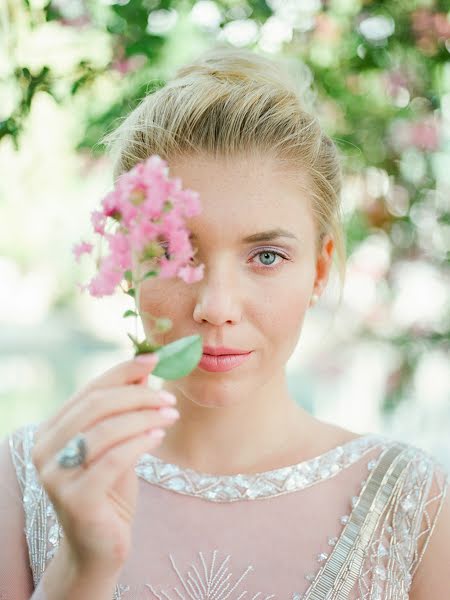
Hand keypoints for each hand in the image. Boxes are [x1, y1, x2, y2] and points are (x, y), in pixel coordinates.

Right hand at [31, 354, 178, 573]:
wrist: (99, 545)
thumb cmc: (109, 489)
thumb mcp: (117, 443)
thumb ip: (124, 409)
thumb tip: (145, 367)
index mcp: (52, 429)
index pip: (90, 389)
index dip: (123, 371)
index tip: (155, 359)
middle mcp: (44, 449)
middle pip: (96, 406)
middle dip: (138, 396)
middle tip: (169, 398)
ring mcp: (55, 475)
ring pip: (105, 430)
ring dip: (144, 417)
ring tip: (171, 416)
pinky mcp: (75, 499)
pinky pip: (113, 460)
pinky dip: (140, 443)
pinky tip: (159, 437)